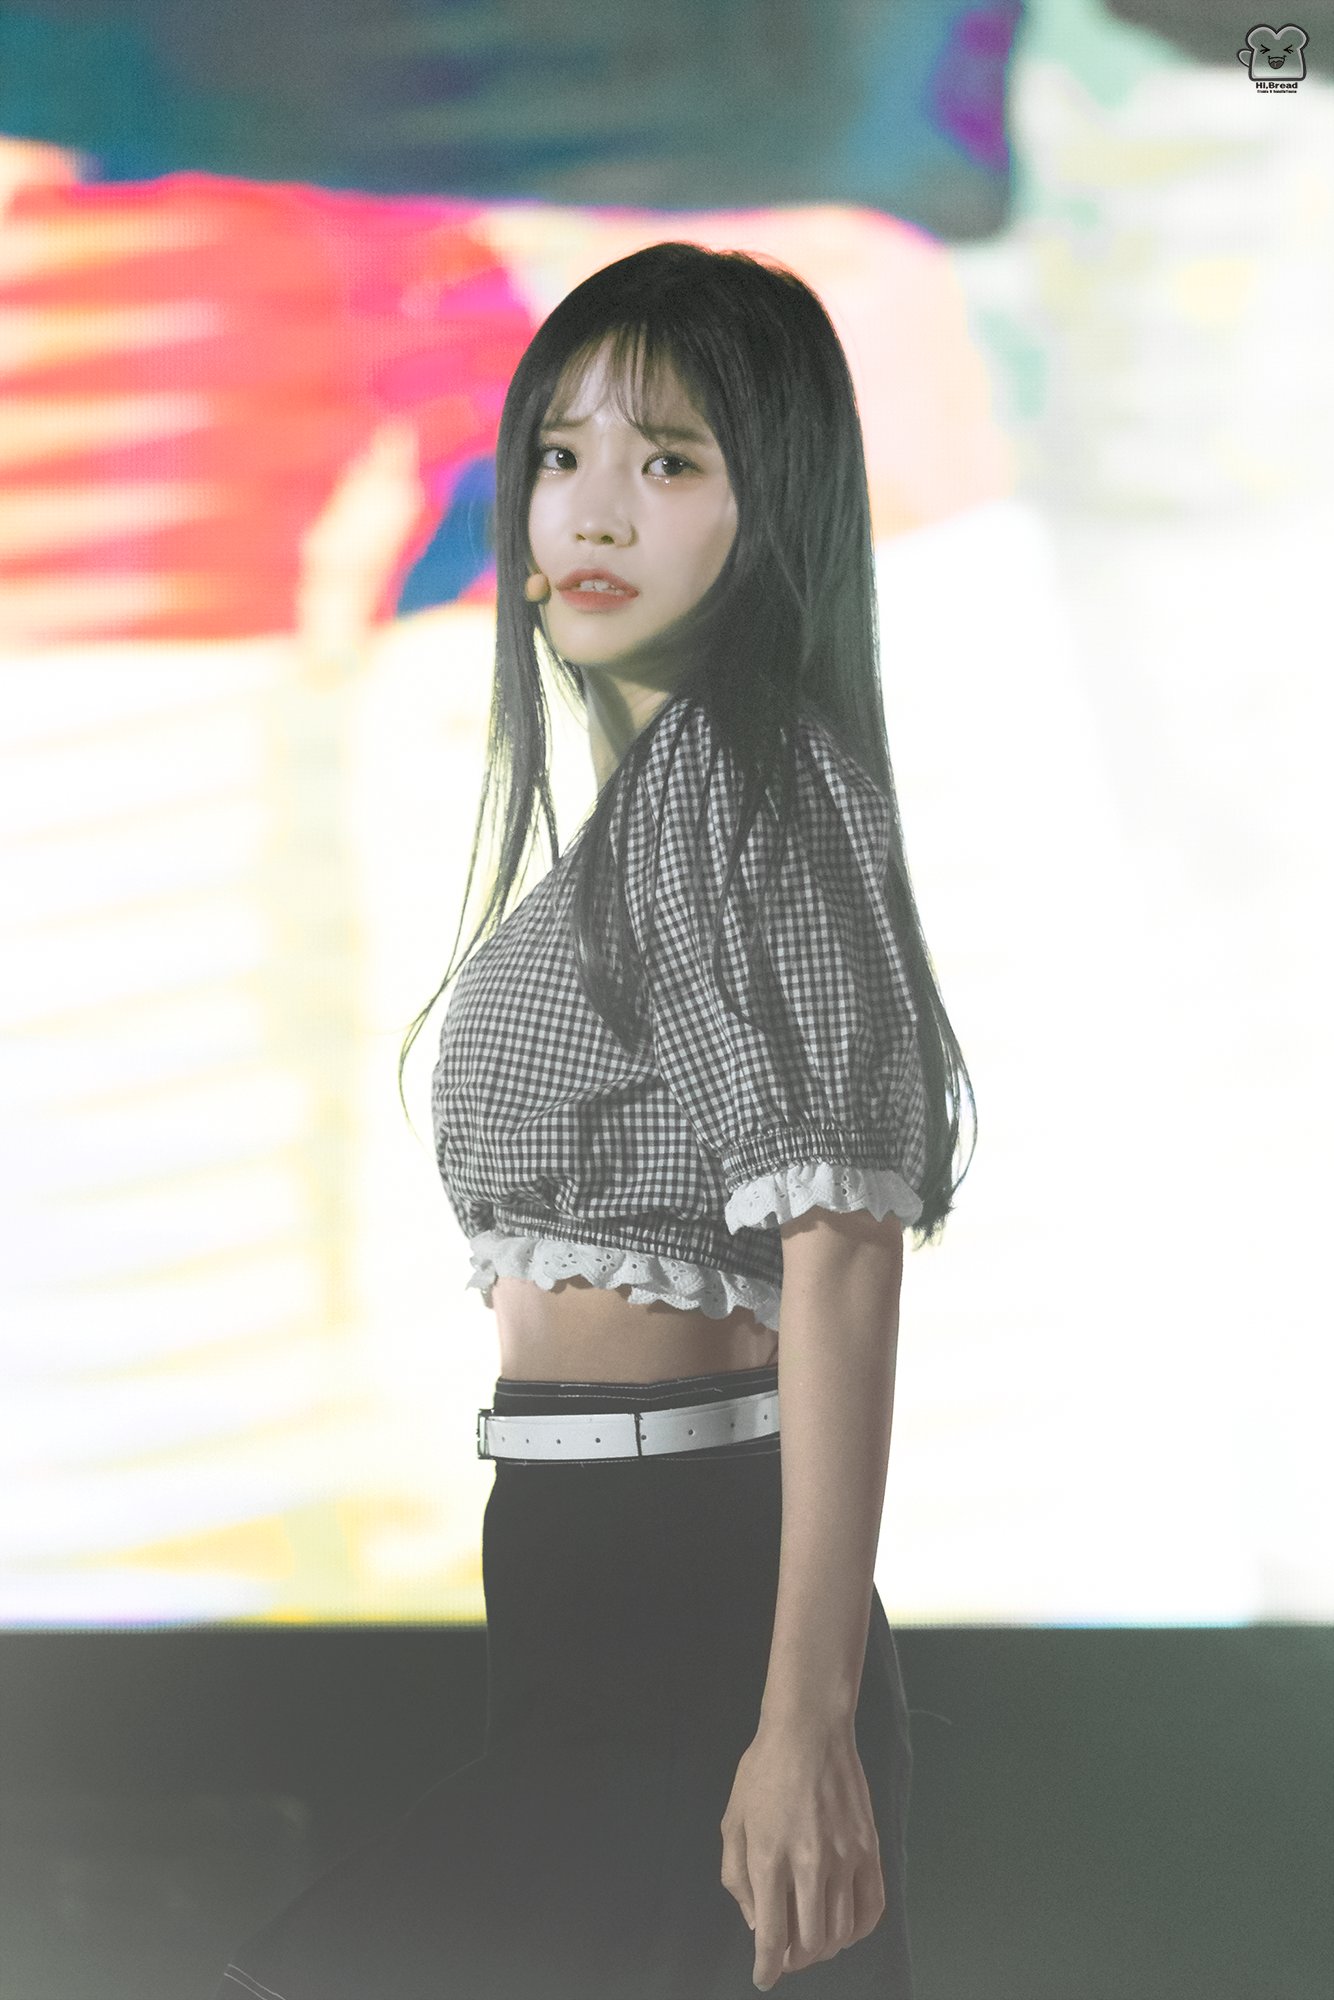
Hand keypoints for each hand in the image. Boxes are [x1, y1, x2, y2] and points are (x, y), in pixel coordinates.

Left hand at [719, 1715, 884, 1989]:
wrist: (809, 1731)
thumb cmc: (763, 1773)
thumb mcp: (733, 1822)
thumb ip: (739, 1879)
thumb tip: (757, 1923)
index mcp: (770, 1858)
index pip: (772, 1935)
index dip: (767, 1967)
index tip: (764, 1978)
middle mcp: (811, 1864)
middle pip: (811, 1943)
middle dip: (795, 1960)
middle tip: (786, 1955)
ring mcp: (846, 1858)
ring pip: (842, 1932)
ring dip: (825, 1948)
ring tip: (811, 1940)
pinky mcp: (870, 1849)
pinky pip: (872, 1908)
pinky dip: (858, 1931)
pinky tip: (843, 1927)